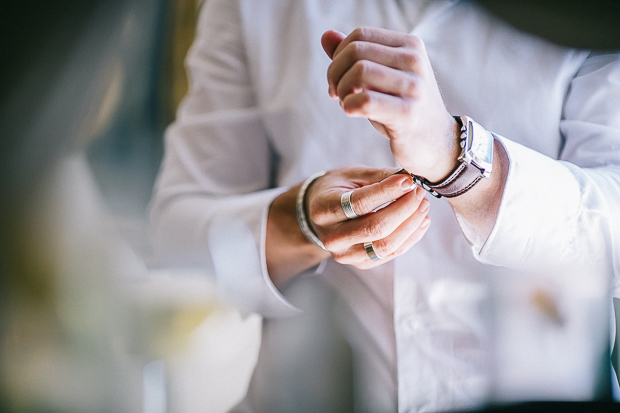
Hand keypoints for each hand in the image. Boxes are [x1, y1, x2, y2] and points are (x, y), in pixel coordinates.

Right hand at [305, 166, 429, 268]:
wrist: (319, 215)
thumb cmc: (338, 189)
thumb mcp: (352, 175)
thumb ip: (379, 177)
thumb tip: (408, 178)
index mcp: (325, 209)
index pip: (360, 203)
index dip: (388, 192)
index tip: (408, 181)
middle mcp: (332, 236)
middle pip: (375, 228)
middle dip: (404, 209)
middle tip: (419, 193)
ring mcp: (345, 254)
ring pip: (386, 245)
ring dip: (411, 225)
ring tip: (423, 206)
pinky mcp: (360, 264)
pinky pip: (391, 254)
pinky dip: (410, 237)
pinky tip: (420, 221)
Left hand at [321, 28, 460, 182]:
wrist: (436, 143)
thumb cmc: (403, 109)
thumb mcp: (380, 78)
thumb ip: (355, 57)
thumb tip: (326, 35)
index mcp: (410, 45)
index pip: (360, 35)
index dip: (339, 56)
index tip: (338, 78)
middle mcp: (415, 60)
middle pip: (356, 52)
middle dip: (335, 73)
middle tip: (337, 93)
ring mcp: (414, 86)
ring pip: (359, 72)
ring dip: (342, 90)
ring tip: (345, 103)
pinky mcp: (408, 113)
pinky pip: (365, 100)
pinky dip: (349, 105)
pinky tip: (351, 112)